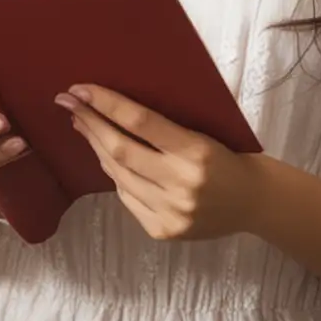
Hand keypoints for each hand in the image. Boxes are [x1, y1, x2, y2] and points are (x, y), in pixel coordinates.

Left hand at [57, 85, 257, 241]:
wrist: (252, 202)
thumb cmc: (225, 155)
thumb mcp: (201, 132)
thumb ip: (162, 126)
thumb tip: (111, 107)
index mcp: (195, 151)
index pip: (140, 121)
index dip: (106, 103)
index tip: (79, 89)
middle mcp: (181, 184)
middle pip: (120, 150)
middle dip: (90, 123)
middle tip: (68, 103)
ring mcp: (171, 212)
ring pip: (118, 175)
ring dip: (96, 147)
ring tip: (84, 126)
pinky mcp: (163, 231)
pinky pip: (126, 197)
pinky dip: (114, 175)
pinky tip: (107, 158)